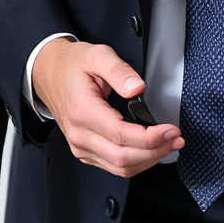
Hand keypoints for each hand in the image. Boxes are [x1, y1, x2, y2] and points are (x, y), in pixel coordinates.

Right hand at [31, 39, 181, 177]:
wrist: (48, 73)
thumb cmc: (71, 65)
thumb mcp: (97, 55)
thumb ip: (120, 70)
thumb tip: (138, 87)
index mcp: (82, 111)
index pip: (121, 135)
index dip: (151, 137)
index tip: (171, 130)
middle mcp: (79, 134)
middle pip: (123, 158)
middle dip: (155, 151)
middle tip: (176, 139)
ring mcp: (80, 145)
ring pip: (119, 167)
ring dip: (148, 160)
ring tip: (167, 145)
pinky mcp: (84, 151)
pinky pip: (113, 167)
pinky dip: (135, 163)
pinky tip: (148, 150)